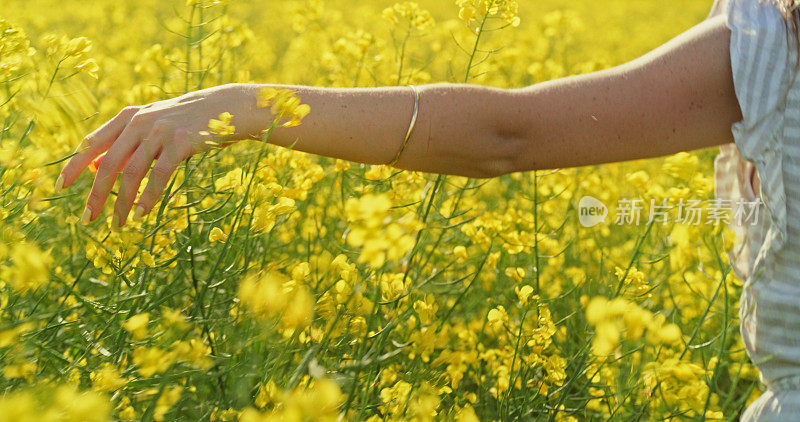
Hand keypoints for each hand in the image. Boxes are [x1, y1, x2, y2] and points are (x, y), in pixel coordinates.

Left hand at [57, 83, 258, 227]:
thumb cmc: (185, 122)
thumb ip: (125, 144)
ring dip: (121, 203)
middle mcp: (139, 123)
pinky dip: (148, 197)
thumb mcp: (151, 126)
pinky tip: (141, 214)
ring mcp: (159, 133)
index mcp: (127, 118)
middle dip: (95, 194)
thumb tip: (95, 170)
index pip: (91, 143)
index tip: (61, 187)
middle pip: (107, 164)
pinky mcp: (179, 144)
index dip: (74, 166)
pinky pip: (159, 176)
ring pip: (131, 174)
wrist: (224, 109)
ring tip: (117, 224)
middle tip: (87, 218)